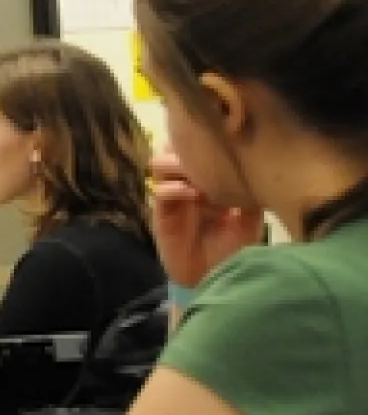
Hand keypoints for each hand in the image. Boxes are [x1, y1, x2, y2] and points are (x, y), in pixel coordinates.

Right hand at [151, 146, 264, 286]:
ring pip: (159, 164)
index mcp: (208, 179)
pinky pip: (159, 192)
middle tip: (204, 152)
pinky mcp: (162, 215)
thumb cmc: (235, 249)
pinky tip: (192, 194)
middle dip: (185, 145)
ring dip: (176, 163)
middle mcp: (187, 183)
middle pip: (173, 148)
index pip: (197, 147)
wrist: (218, 278)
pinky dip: (174, 188)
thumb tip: (255, 164)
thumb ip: (250, 191)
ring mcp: (173, 198)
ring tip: (196, 173)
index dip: (202, 137)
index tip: (220, 136)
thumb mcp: (252, 217)